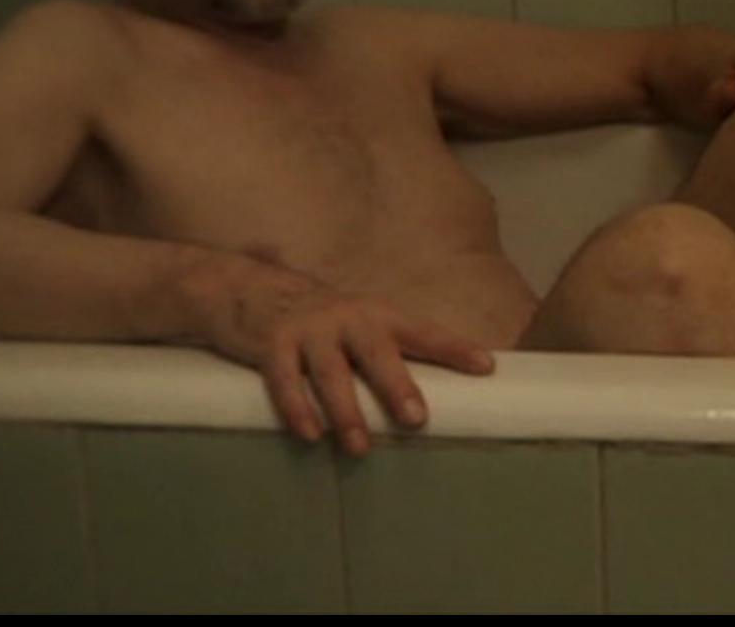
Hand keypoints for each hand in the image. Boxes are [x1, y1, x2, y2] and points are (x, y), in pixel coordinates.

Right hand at [193, 259, 494, 455]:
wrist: (249, 288)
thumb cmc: (321, 318)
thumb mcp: (360, 321)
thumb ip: (389, 348)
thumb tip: (436, 388)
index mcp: (378, 314)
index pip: (423, 332)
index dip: (454, 349)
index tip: (486, 367)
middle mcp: (347, 318)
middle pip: (377, 353)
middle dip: (397, 385)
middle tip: (417, 419)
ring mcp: (309, 329)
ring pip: (331, 374)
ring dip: (346, 413)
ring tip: (360, 447)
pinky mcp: (272, 344)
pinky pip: (285, 380)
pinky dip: (297, 409)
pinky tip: (310, 435)